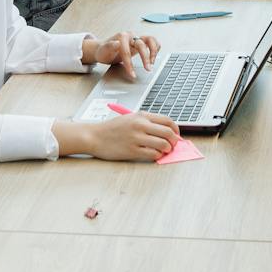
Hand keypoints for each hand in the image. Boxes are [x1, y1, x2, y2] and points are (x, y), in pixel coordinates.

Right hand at [57, 111, 178, 161]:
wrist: (95, 136)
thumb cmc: (112, 129)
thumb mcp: (130, 118)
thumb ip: (147, 123)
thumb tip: (166, 132)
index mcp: (141, 116)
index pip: (167, 120)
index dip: (176, 129)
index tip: (176, 135)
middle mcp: (141, 125)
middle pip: (168, 132)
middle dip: (175, 141)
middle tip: (173, 145)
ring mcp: (137, 138)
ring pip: (163, 144)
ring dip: (167, 149)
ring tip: (164, 151)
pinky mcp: (132, 151)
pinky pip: (153, 154)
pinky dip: (157, 156)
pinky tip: (154, 155)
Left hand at [82, 31, 159, 80]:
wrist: (105, 49)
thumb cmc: (104, 51)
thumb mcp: (103, 50)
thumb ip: (109, 46)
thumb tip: (116, 43)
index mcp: (121, 37)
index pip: (127, 51)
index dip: (130, 64)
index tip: (132, 74)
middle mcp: (130, 36)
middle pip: (141, 45)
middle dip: (145, 58)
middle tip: (148, 69)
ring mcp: (137, 38)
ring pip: (150, 39)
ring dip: (153, 51)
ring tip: (152, 63)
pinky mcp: (141, 42)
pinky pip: (152, 41)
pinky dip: (155, 48)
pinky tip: (153, 57)